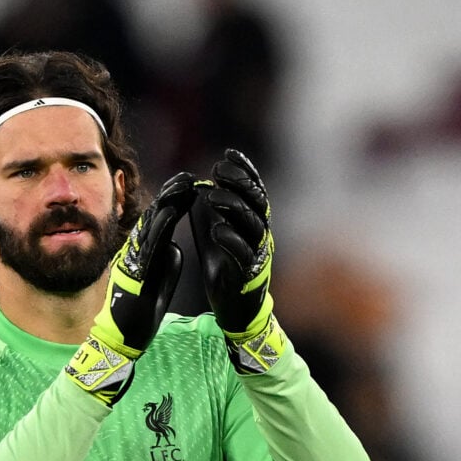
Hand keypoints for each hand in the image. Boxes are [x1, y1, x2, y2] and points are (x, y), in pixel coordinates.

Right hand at [65, 172, 196, 403]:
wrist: (121, 339)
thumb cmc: (139, 314)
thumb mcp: (161, 283)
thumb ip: (167, 263)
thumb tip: (174, 246)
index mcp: (145, 255)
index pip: (161, 223)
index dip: (175, 203)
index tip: (191, 186)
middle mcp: (136, 253)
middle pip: (155, 218)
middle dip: (172, 196)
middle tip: (188, 177)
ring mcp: (132, 261)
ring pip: (150, 226)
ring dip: (167, 204)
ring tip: (182, 186)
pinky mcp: (131, 272)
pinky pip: (146, 246)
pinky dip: (158, 228)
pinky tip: (170, 213)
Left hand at [191, 149, 285, 373]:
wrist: (234, 306)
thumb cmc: (224, 265)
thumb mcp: (214, 229)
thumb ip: (211, 209)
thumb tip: (199, 181)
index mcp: (254, 221)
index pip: (254, 190)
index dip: (245, 170)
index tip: (228, 154)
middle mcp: (261, 235)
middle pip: (257, 203)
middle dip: (239, 184)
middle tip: (218, 171)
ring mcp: (257, 255)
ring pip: (253, 226)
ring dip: (233, 208)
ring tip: (213, 197)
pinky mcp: (249, 276)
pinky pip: (244, 255)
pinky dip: (231, 241)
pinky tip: (216, 230)